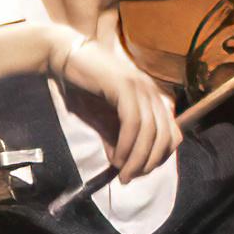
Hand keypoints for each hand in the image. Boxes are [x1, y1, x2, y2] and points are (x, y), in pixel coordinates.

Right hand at [49, 21, 181, 181]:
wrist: (61, 56)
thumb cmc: (81, 85)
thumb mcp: (101, 119)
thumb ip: (114, 139)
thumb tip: (121, 164)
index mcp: (151, 98)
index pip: (172, 134)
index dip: (160, 157)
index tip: (140, 172)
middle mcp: (151, 92)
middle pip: (166, 136)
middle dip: (150, 163)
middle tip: (131, 178)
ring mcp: (140, 87)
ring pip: (151, 132)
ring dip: (138, 159)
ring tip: (123, 174)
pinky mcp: (125, 86)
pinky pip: (133, 123)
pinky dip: (127, 145)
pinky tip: (117, 159)